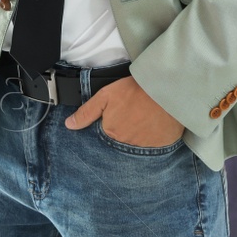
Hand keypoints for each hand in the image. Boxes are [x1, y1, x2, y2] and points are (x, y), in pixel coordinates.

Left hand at [64, 76, 184, 146]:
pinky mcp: (162, 145)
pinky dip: (153, 137)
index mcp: (111, 133)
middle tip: (133, 113)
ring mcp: (146, 147)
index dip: (112, 122)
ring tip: (144, 117)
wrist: (166, 89)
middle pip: (121, 139)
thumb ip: (87, 112)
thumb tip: (69, 125)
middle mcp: (127, 144)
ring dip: (138, 134)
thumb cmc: (135, 90)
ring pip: (137, 143)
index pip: (106, 134)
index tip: (120, 114)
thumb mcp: (106, 96)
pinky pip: (154, 145)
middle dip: (125, 129)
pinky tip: (155, 124)